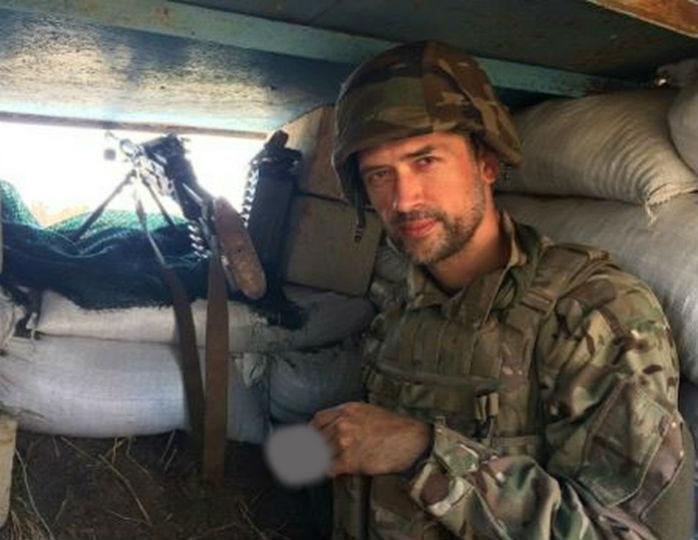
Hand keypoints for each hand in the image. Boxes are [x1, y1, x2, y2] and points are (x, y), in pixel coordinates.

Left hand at [310, 402, 429, 476]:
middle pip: (314, 438)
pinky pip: (328, 468)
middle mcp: (342, 424)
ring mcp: (344, 443)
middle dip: (309, 448)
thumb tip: (333, 427)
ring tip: (314, 466)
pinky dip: (326, 471)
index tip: (306, 438)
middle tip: (306, 456)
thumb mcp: (368, 411)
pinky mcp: (350, 461)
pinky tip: (329, 471)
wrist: (410, 441)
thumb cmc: (393, 427)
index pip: (317, 420)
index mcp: (346, 410)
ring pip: (318, 454)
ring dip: (316, 461)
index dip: (309, 430)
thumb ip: (348, 417)